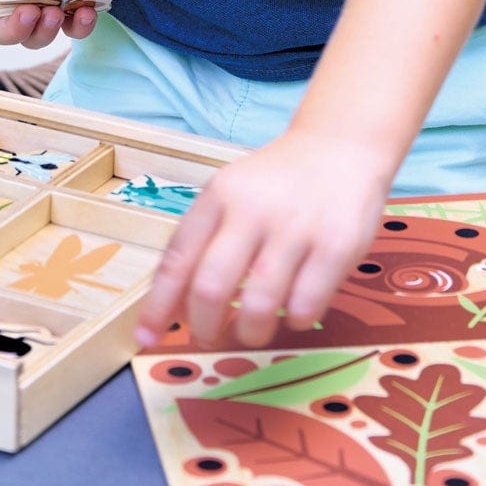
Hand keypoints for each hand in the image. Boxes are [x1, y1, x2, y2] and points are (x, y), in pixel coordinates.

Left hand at [133, 133, 390, 351]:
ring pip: (258, 306)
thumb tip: (175, 308)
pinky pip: (305, 307)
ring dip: (250, 333)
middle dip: (204, 328)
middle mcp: (253, 209)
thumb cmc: (277, 182)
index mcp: (219, 195)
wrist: (339, 146)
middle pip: (212, 288)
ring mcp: (296, 228)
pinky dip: (294, 321)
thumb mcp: (232, 193)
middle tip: (208, 339)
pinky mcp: (336, 246)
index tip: (146, 337)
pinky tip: (294, 311)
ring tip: (252, 332)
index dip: (159, 304)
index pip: (178, 258)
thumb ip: (204, 242)